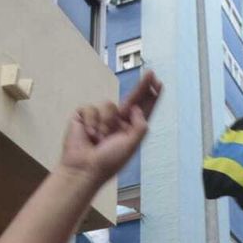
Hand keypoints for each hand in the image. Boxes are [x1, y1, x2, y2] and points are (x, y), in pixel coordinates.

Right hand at [58, 71, 160, 185]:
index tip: (159, 84)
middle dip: (142, 87)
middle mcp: (117, 122)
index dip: (151, 97)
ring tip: (100, 139)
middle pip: (131, 99)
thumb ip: (139, 126)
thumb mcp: (131, 146)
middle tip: (151, 73)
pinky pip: (91, 108)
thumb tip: (136, 108)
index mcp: (130, 130)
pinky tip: (89, 135)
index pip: (143, 110)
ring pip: (109, 105)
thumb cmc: (107, 162)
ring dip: (105, 123)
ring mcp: (101, 118)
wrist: (83, 168)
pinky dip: (91, 122)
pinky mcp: (85, 116)